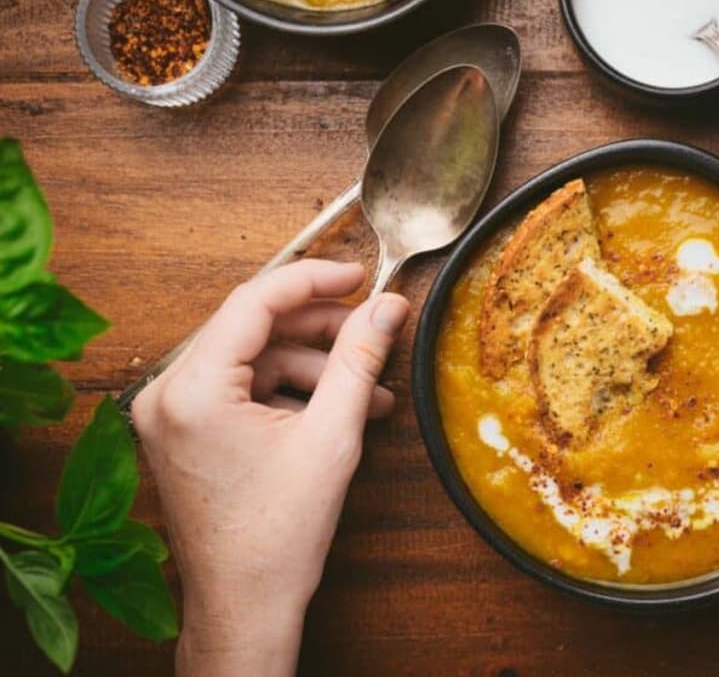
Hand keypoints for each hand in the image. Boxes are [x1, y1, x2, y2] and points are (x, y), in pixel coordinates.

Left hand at [131, 260, 409, 676]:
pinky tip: (335, 408)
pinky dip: (288, 391)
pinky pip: (240, 387)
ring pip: (251, 357)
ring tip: (366, 387)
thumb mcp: (332, 435)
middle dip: (319, 328)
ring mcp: (170, 415)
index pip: (255, 301)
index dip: (315, 280)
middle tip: (370, 329)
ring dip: (311, 365)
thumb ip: (359, 359)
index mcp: (192, 389)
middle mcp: (167, 394)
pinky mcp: (184, 432)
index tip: (360, 277)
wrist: (245, 605)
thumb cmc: (277, 536)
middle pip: (252, 327)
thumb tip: (387, 308)